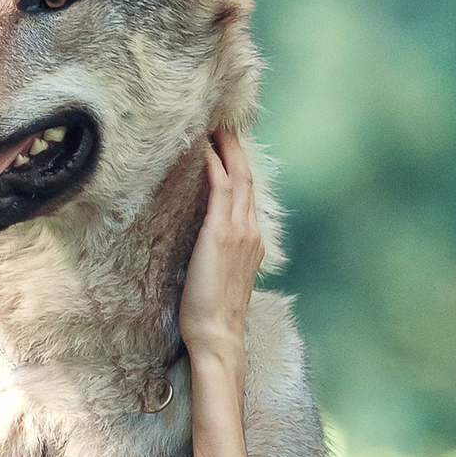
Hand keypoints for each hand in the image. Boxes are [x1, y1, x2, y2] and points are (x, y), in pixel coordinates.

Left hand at [178, 130, 263, 367]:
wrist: (217, 334)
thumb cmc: (211, 314)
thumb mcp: (218, 278)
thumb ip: (217, 256)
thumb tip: (203, 246)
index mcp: (252, 242)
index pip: (246, 195)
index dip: (239, 168)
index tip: (227, 148)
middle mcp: (251, 231)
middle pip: (247, 179)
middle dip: (236, 149)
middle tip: (224, 122)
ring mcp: (240, 231)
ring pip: (238, 178)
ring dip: (226, 149)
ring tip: (214, 125)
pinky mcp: (221, 233)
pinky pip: (220, 189)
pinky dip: (214, 166)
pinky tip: (204, 148)